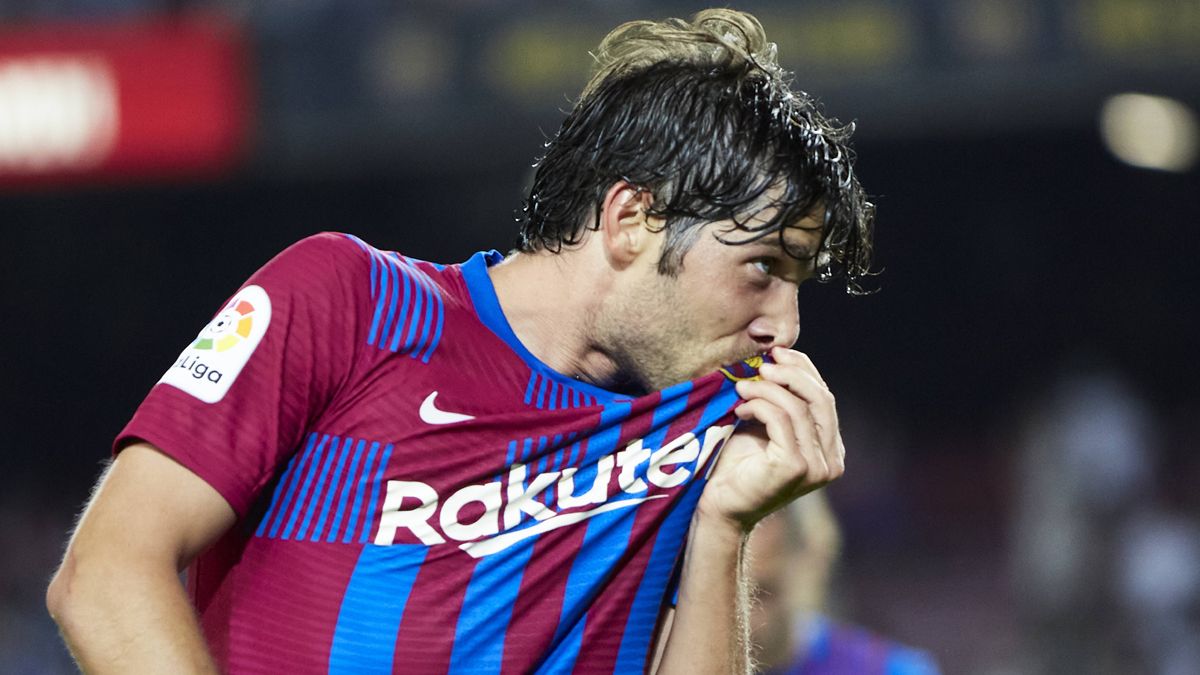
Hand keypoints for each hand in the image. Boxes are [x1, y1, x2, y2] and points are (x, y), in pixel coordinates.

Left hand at [698, 347, 844, 531]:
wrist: (720, 506)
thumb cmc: (739, 466)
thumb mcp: (767, 427)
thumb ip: (783, 402)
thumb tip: (782, 358)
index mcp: (831, 450)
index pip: (825, 399)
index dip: (804, 370)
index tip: (778, 353)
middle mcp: (832, 461)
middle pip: (821, 399)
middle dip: (791, 373)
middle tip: (762, 364)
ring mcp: (816, 467)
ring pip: (798, 408)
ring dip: (766, 390)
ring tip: (741, 388)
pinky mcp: (795, 468)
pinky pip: (781, 421)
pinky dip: (759, 406)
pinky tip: (740, 409)